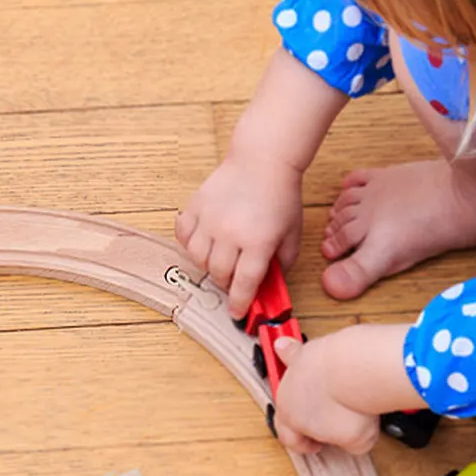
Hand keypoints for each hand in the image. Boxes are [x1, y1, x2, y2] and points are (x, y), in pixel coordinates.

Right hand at [176, 151, 303, 320]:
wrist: (262, 161)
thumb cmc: (280, 195)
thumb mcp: (292, 233)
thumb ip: (282, 262)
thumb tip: (269, 284)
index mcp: (257, 242)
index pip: (244, 284)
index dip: (239, 304)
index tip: (236, 314)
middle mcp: (230, 233)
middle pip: (219, 274)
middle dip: (226, 282)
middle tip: (234, 278)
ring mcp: (209, 219)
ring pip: (198, 258)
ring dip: (208, 265)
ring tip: (220, 258)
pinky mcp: (195, 207)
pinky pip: (183, 235)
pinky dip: (190, 243)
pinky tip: (203, 241)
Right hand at [269, 334, 382, 455]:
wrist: (357, 369)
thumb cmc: (352, 403)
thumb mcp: (358, 439)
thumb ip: (349, 443)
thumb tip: (352, 439)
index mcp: (292, 418)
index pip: (289, 438)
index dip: (304, 445)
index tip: (316, 446)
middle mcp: (287, 393)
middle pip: (288, 408)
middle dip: (304, 415)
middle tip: (321, 420)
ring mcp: (295, 370)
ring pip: (289, 379)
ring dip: (300, 385)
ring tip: (313, 388)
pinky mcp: (307, 350)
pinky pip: (292, 351)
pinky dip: (288, 350)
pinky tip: (284, 346)